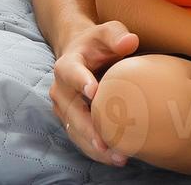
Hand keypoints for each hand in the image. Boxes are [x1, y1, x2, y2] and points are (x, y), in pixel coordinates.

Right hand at [50, 20, 139, 165]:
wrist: (81, 52)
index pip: (71, 73)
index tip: (94, 92)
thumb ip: (117, 34)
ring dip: (94, 146)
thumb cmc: (98, 42)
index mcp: (67, 64)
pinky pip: (80, 138)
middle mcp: (60, 89)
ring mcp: (64, 108)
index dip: (81, 82)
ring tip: (118, 157)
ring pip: (75, 130)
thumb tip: (130, 41)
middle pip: (72, 111)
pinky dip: (96, 150)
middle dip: (89, 128)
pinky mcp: (71, 120)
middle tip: (107, 142)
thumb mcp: (107, 31)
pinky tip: (115, 158)